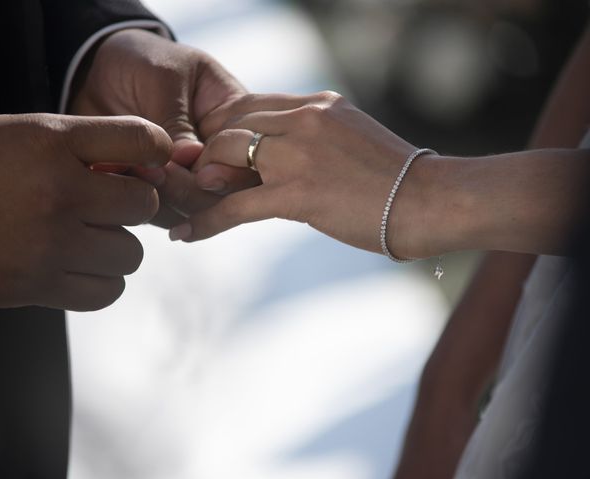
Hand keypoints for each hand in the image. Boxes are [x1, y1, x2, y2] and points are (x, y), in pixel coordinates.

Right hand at [0, 114, 170, 310]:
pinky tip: (82, 265)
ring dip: (118, 246)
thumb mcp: (23, 135)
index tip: (148, 161)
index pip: (143, 139)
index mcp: (52, 143)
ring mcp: (49, 244)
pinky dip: (104, 280)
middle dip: (134, 203)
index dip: (156, 150)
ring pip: (131, 253)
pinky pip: (107, 291)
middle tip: (107, 204)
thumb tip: (149, 164)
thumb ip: (85, 144)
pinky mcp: (38, 286)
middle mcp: (58, 192)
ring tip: (90, 238)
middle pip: (145, 204)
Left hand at [69, 28, 258, 227]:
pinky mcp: (164, 192)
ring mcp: (193, 176)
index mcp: (235, 118)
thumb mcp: (162, 76)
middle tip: (155, 172)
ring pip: (195, 209)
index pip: (248, 152)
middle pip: (225, 191)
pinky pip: (164, 213)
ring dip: (166, 199)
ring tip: (135, 172)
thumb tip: (191, 157)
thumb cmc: (141, 60)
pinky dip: (144, 204)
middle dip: (192, 189)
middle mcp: (220, 153)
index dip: (230, 167)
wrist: (96, 70)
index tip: (196, 164)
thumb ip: (175, 118)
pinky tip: (121, 183)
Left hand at [171, 91, 439, 256]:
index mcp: (319, 104)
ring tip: (189, 201)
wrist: (432, 201)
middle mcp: (305, 118)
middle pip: (230, 122)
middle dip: (206, 149)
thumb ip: (317, 140)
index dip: (224, 128)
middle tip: (195, 177)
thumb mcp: (353, 141)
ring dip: (200, 179)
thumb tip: (291, 156)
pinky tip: (185, 235)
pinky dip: (205, 221)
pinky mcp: (297, 192)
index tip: (213, 152)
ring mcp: (299, 153)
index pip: (252, 104)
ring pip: (224, 153)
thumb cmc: (399, 180)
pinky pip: (234, 205)